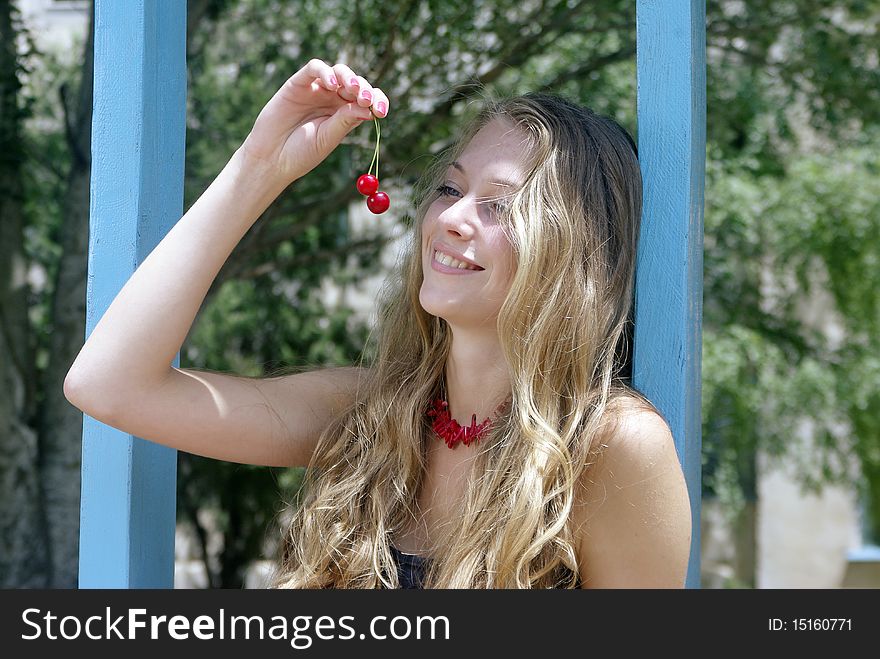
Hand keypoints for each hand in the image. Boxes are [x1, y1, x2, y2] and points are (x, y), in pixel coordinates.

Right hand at [240, 59, 389, 184]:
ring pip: (339, 71)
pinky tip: (331, 84)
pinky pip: (314, 68)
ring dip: (349, 77)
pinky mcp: (298, 83)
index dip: (378, 101)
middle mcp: (334, 99)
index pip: (368, 100)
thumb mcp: (328, 138)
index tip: (381, 112)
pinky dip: (325, 72)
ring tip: (351, 88)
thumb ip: (346, 121)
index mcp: (346, 114)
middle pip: (356, 84)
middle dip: (364, 89)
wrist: (272, 158)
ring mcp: (317, 89)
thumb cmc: (301, 153)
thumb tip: (370, 109)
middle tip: (366, 100)